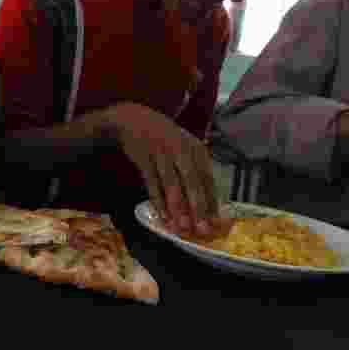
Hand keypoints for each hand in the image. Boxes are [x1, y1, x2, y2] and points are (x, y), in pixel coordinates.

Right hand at [102, 102, 217, 236]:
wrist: (133, 120)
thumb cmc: (163, 139)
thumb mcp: (183, 148)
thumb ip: (195, 171)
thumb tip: (209, 203)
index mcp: (196, 149)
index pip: (207, 178)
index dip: (211, 201)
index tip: (215, 223)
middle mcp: (181, 149)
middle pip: (192, 182)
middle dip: (198, 207)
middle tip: (202, 229)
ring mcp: (161, 153)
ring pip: (171, 184)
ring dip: (176, 207)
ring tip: (181, 227)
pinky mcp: (143, 157)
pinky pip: (151, 182)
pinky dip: (156, 200)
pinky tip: (161, 216)